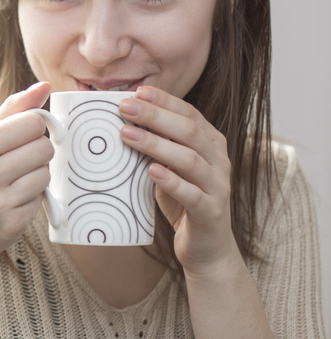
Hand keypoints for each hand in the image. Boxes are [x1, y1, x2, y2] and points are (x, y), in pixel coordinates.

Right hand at [0, 82, 54, 265]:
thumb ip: (11, 112)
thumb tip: (44, 86)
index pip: (31, 122)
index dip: (33, 129)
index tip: (22, 139)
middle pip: (43, 147)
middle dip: (37, 154)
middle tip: (17, 164)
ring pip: (45, 173)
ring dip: (36, 177)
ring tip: (13, 184)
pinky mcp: (10, 223)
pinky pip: (41, 198)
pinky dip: (32, 199)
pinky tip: (12, 203)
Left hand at [118, 85, 239, 274]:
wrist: (206, 246)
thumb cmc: (183, 199)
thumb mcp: (169, 166)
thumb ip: (156, 145)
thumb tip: (120, 120)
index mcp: (211, 144)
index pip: (189, 114)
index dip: (165, 101)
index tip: (137, 91)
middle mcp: (219, 161)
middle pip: (188, 131)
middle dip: (155, 116)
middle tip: (124, 107)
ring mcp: (218, 186)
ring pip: (189, 159)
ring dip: (156, 144)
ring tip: (127, 135)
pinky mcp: (211, 212)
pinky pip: (193, 194)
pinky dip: (172, 182)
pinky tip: (152, 172)